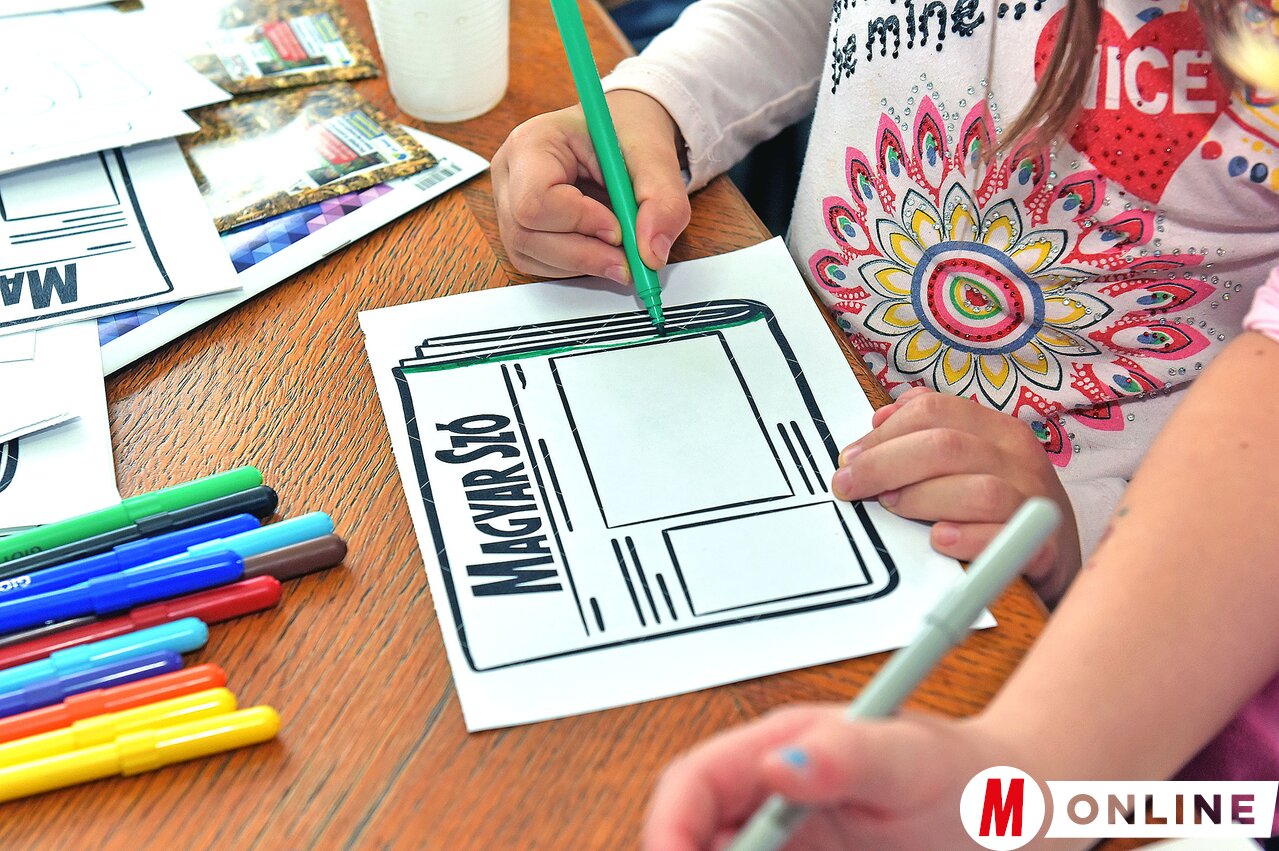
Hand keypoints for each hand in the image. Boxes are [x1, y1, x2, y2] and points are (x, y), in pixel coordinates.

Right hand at [491, 90, 690, 282]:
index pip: (536, 199)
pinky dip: (575, 267)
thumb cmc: (626, 134)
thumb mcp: (654, 157)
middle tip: (628, 260)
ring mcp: (508, 205)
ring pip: (530, 255)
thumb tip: (651, 254)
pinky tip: (599, 248)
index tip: (618, 229)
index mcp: (531, 143)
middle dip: (584, 254)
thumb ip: (661, 201)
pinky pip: (537, 264)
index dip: (579, 222)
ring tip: (620, 252)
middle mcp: (510, 175)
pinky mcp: (519, 229)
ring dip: (582, 264)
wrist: (620, 134)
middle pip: (526, 234)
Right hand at [643, 704, 1018, 850]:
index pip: (693, 785)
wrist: (1015, 818)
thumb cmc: (964, 771)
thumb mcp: (909, 758)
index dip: (669, 828)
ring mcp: (790, 846)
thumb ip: (845, 755)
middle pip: (696, 842)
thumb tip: (777, 761)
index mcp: (779, 751)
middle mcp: (773, 801)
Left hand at [832, 388, 1079, 601]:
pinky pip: (1003, 537)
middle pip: (945, 445)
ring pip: (974, 489)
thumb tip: (880, 418)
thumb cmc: (1001, 509)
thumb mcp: (973, 462)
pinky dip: (967, 538)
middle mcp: (1019, 459)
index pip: (934, 411)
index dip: (884, 433)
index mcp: (997, 431)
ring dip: (922, 498)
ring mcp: (1034, 502)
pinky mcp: (1044, 547)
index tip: (848, 459)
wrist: (1057, 560)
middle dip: (885, 464)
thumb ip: (931, 434)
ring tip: (893, 508)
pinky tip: (939, 540)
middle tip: (850, 487)